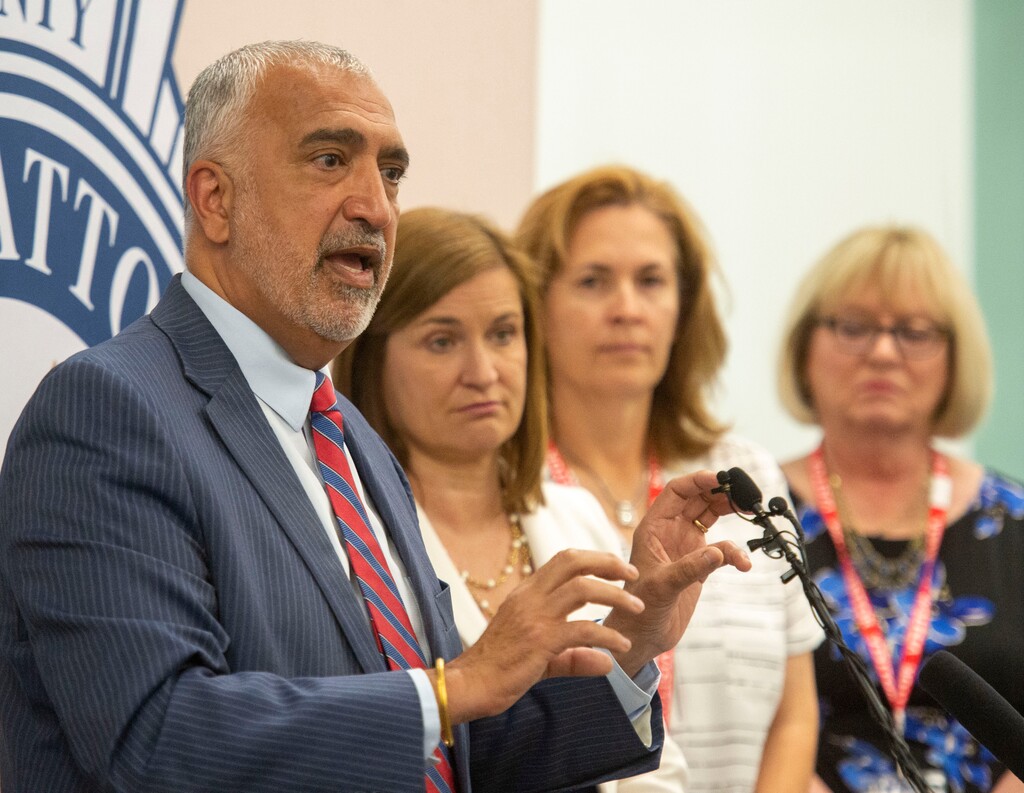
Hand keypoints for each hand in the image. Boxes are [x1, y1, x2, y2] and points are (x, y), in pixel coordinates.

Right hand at [439, 549, 644, 722]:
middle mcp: (530, 597)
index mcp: (526, 593)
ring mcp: (534, 616)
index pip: (563, 560)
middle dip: (608, 562)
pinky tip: (621, 646)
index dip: (593, 558)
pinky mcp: (539, 640)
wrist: (470, 684)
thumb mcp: (540, 657)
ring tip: (637, 607)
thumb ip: (574, 655)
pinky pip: (582, 629)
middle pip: (573, 561)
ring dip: (615, 595)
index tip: (617, 566)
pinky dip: (607, 635)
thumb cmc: (499, 669)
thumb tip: (606, 662)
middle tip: (633, 572)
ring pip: (583, 588)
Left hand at [604, 469, 750, 675]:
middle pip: (697, 499)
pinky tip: (743, 563)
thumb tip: (717, 552)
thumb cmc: (639, 610)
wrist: (643, 637)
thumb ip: (689, 569)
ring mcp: (684, 547)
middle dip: (719, 492)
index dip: (697, 480)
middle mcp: (669, 532)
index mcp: (653, 528)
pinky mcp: (698, 564)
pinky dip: (734, 552)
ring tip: (749, 512)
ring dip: (729, 513)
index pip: (675, 492)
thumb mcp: (662, 587)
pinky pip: (721, 549)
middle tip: (742, 494)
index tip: (720, 478)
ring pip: (710, 518)